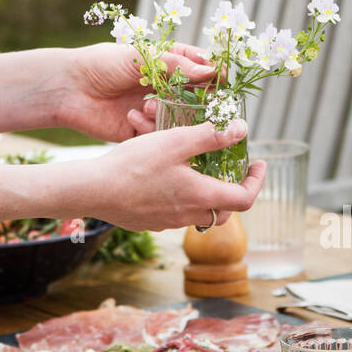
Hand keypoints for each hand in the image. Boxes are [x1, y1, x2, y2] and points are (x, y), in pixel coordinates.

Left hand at [57, 41, 222, 142]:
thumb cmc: (101, 63)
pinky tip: (132, 116)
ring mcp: (152, 110)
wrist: (67, 88)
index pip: (199, 69)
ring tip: (148, 105)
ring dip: (169, 114)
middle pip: (195, 98)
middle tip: (202, 105)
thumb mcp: (140, 57)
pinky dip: (150, 128)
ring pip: (179, 119)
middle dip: (198, 102)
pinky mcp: (139, 131)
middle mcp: (163, 89)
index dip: (214, 74)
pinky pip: (158, 135)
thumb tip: (210, 71)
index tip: (225, 79)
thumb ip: (175, 64)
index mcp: (164, 65)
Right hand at [73, 119, 265, 231]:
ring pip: (200, 214)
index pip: (245, 198)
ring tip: (199, 171)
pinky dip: (183, 199)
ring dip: (208, 196)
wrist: (93, 190)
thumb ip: (210, 136)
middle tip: (231, 169)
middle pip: (225, 211)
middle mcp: (188, 215)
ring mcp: (168, 222)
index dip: (257, 181)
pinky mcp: (150, 222)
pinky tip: (167, 180)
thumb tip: (241, 129)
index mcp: (201, 196)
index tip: (259, 164)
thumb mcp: (175, 142)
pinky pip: (176, 214)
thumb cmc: (134, 164)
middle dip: (234, 191)